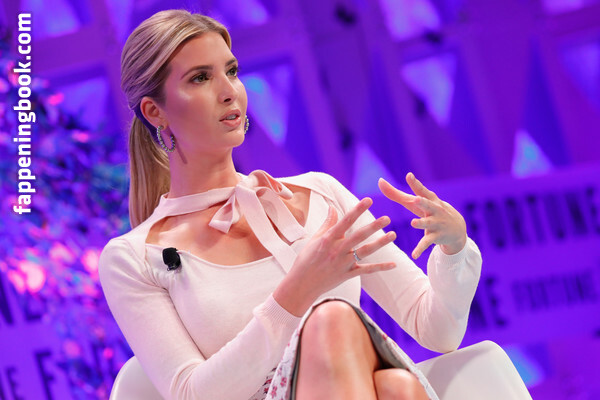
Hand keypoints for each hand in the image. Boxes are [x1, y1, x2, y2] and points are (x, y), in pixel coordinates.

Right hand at [275, 198, 396, 315]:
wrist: (302, 284)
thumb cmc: (306, 260)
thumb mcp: (315, 239)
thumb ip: (327, 224)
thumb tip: (333, 208)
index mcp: (328, 239)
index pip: (345, 221)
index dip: (357, 210)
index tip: (368, 200)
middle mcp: (337, 250)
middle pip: (358, 236)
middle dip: (373, 226)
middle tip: (386, 218)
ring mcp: (344, 263)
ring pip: (365, 251)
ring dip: (380, 243)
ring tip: (393, 234)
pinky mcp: (348, 275)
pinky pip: (367, 270)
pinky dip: (380, 267)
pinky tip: (394, 264)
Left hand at [378, 172, 466, 258]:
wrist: (457, 229)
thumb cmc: (430, 211)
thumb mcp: (416, 203)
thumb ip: (396, 194)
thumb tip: (380, 181)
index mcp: (429, 200)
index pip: (421, 190)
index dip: (415, 183)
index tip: (409, 175)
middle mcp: (434, 210)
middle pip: (428, 205)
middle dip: (423, 202)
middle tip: (416, 199)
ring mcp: (435, 223)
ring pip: (427, 223)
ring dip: (421, 223)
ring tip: (413, 223)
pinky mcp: (435, 237)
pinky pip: (426, 243)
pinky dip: (420, 249)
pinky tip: (414, 255)